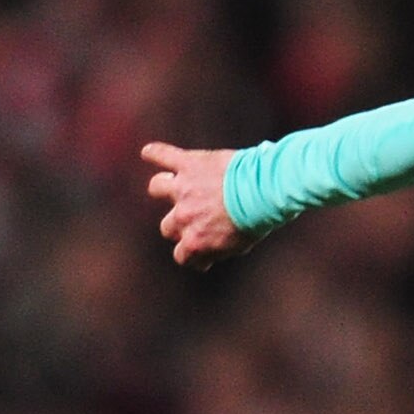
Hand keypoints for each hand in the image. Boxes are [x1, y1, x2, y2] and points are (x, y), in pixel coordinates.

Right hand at [142, 143, 246, 267]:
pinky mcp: (188, 164)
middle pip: (169, 225)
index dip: (192, 251)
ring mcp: (183, 188)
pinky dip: (155, 153)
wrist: (265, 191)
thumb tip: (204, 260)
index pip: (182, 254)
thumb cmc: (257, 219)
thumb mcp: (239, 247)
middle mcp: (182, 217)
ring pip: (157, 187)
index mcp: (195, 241)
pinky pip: (162, 155)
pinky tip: (149, 153)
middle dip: (181, 223)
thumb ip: (216, 251)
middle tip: (198, 215)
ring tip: (171, 184)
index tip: (201, 247)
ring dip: (164, 187)